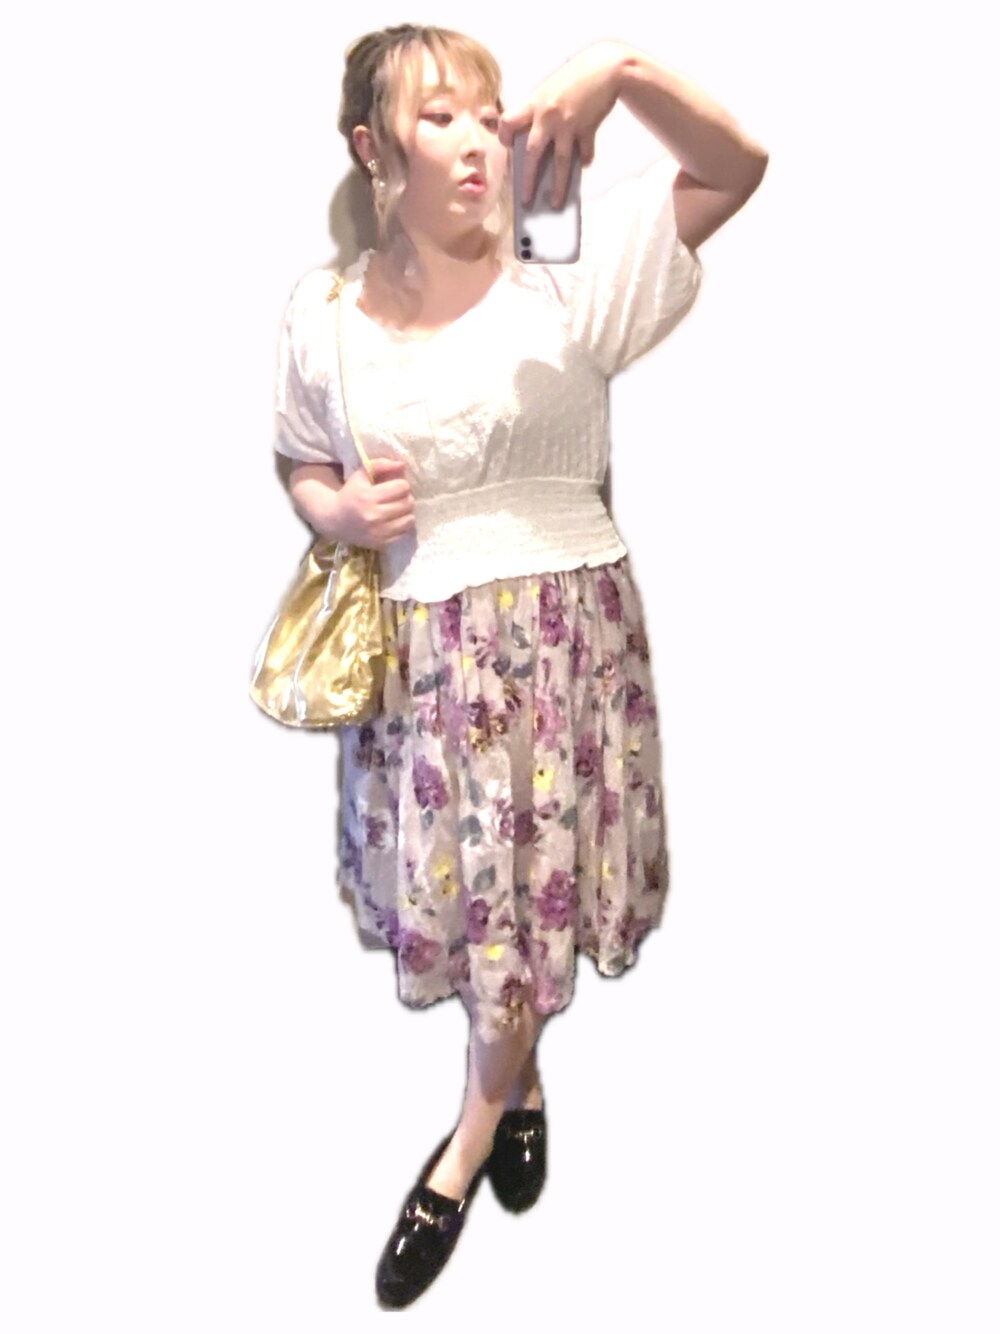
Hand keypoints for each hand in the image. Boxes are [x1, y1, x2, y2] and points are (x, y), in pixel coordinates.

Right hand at [332, 456, 415, 549]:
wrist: (335, 520)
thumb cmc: (350, 494)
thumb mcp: (361, 475)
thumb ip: (380, 465)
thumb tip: (402, 465)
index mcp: (368, 496)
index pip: (401, 487)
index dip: (401, 484)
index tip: (395, 486)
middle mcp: (374, 515)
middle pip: (407, 503)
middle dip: (405, 497)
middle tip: (398, 498)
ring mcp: (378, 532)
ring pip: (409, 519)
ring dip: (406, 512)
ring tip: (398, 509)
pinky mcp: (381, 543)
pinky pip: (404, 533)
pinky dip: (403, 525)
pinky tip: (394, 520)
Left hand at [499, 41, 629, 208]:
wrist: (605, 66)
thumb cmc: (573, 80)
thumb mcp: (549, 90)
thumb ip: (538, 112)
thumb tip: (533, 145)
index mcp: (534, 103)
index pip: (508, 123)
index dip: (504, 135)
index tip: (507, 145)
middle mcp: (548, 115)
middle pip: (532, 153)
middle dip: (528, 180)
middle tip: (526, 201)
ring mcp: (568, 123)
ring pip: (560, 162)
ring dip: (558, 186)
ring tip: (556, 204)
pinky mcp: (588, 128)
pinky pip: (584, 153)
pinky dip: (584, 161)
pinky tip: (582, 165)